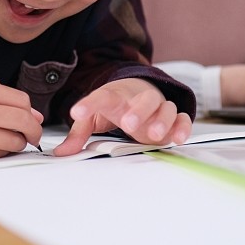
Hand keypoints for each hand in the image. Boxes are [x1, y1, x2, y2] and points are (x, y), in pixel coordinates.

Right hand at [0, 80, 43, 161]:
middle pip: (23, 121)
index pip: (22, 101)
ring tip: (12, 139)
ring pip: (14, 142)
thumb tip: (36, 116)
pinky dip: (2, 152)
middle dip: (35, 130)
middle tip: (34, 134)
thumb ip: (5, 100)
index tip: (31, 116)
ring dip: (18, 142)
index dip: (30, 110)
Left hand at [53, 78, 191, 156]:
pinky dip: (182, 127)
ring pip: (165, 108)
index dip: (89, 104)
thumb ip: (78, 134)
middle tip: (128, 123)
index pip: (102, 97)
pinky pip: (182, 119)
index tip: (76, 112)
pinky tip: (178, 138)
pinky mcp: (173, 118)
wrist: (140, 91)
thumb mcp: (95, 118)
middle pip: (143, 99)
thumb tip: (61, 153)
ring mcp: (158, 107)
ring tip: (154, 135)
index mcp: (117, 97)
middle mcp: (140, 100)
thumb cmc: (117, 106)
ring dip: (161, 120)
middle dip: (138, 110)